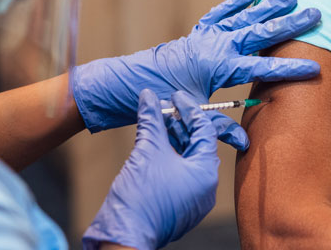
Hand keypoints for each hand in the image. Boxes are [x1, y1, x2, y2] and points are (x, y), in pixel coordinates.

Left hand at [72, 0, 320, 149]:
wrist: (132, 83)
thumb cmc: (162, 101)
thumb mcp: (192, 115)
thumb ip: (219, 128)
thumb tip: (244, 142)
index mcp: (219, 66)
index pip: (262, 67)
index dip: (291, 69)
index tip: (317, 68)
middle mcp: (216, 45)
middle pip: (260, 32)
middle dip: (290, 24)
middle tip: (316, 14)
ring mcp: (207, 36)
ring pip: (244, 18)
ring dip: (269, 7)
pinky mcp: (198, 32)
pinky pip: (221, 13)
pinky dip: (237, 2)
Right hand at [82, 90, 219, 249]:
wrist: (125, 235)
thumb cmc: (140, 197)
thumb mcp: (147, 150)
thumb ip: (152, 120)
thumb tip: (149, 97)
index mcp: (205, 172)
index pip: (205, 130)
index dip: (190, 109)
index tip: (175, 95)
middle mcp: (205, 186)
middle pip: (196, 144)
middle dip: (180, 123)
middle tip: (163, 106)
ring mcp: (192, 197)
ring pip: (186, 159)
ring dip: (172, 138)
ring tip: (155, 121)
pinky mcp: (179, 204)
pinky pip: (178, 173)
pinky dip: (168, 155)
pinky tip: (152, 143)